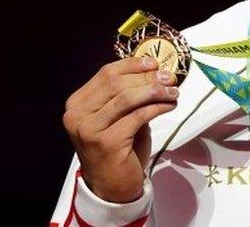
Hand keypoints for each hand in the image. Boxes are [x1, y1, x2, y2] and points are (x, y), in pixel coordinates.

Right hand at [63, 56, 178, 201]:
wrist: (112, 186)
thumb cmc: (119, 148)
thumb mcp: (118, 117)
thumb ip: (127, 95)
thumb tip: (155, 72)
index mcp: (77, 103)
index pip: (106, 74)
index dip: (132, 65)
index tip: (155, 63)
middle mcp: (77, 114)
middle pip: (116, 84)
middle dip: (147, 78)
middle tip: (170, 78)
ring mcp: (89, 129)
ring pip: (126, 98)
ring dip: (154, 91)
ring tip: (173, 92)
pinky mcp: (106, 142)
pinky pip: (137, 116)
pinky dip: (157, 108)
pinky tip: (169, 106)